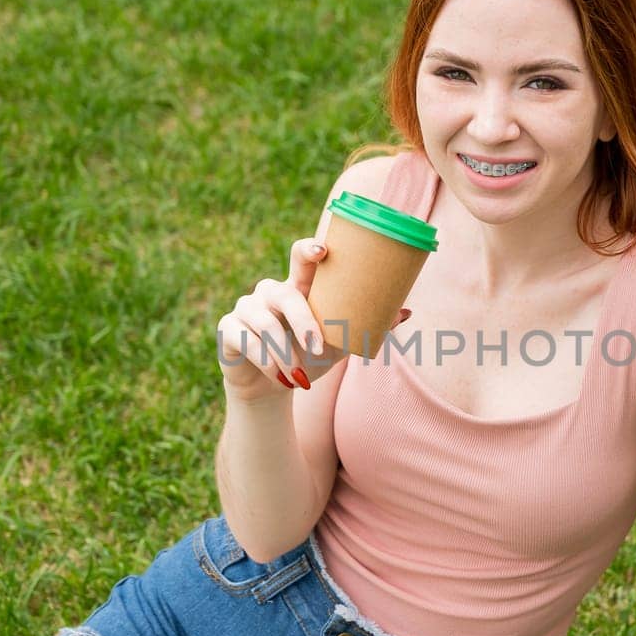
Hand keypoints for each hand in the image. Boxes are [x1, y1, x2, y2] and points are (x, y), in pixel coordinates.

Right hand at [216, 238, 410, 401]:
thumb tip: (406, 311)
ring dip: (283, 351)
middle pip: (284, 294)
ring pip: (263, 323)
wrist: (274, 386)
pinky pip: (245, 341)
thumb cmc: (308, 356)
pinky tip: (277, 376)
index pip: (301, 258)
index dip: (309, 249)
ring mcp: (246, 308)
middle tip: (316, 347)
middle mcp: (270, 292)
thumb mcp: (338, 342)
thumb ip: (366, 326)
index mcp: (298, 287)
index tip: (322, 251)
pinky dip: (264, 361)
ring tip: (298, 375)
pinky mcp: (228, 330)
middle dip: (302, 321)